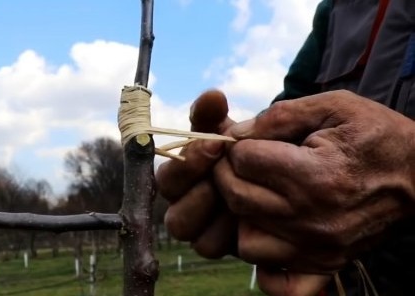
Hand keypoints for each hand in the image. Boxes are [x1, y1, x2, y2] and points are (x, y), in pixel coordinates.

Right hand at [156, 89, 237, 257]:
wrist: (274, 169)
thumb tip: (213, 95)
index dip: (186, 163)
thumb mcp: (229, 129)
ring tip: (235, 194)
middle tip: (225, 173)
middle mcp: (182, 203)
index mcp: (178, 175)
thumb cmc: (244, 147)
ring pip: (185, 231)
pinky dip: (225, 231)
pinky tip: (250, 213)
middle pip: (169, 207)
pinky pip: (209, 246)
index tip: (215, 144)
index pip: (165, 177)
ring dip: (208, 212)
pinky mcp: (219, 244)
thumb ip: (214, 115)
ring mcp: (199, 227)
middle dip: (196, 193)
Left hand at [215, 90, 414, 291]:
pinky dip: (265, 263)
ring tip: (257, 195)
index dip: (237, 145)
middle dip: (227, 174)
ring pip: (246, 240)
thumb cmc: (376, 136)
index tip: (246, 141)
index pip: (243, 160)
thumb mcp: (334, 107)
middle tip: (240, 164)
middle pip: (236, 198)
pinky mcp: (325, 263)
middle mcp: (312, 217)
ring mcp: (318, 246)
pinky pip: (277, 281)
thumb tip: (235, 133)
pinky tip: (269, 234)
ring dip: (242, 217)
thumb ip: (280, 116)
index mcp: (314, 175)